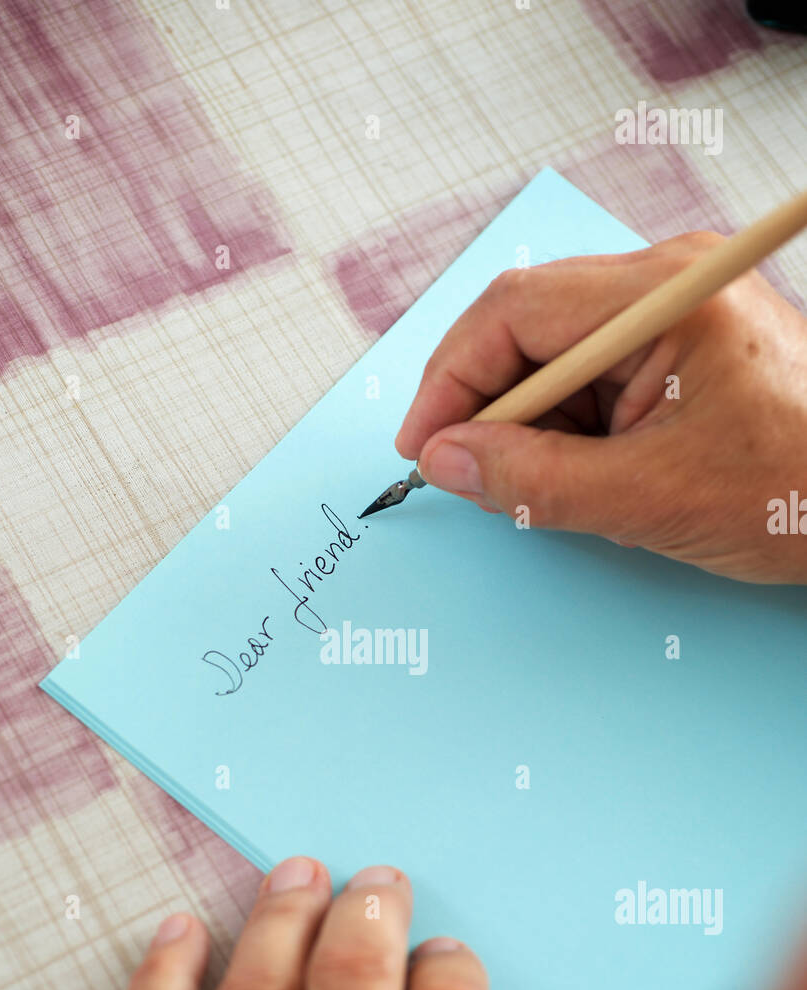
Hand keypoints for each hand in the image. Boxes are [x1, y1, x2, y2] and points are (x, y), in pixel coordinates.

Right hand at [396, 234, 806, 583]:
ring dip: (532, 426)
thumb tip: (447, 461)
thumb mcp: (649, 499)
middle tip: (468, 474)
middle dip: (489, 407)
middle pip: (528, 327)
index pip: (514, 311)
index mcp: (664, 297)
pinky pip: (594, 379)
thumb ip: (533, 480)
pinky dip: (571, 431)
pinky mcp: (679, 348)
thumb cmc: (798, 491)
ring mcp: (673, 314)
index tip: (423, 445)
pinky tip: (587, 475)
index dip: (451, 380)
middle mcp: (665, 286)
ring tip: (551, 488)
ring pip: (556, 358)